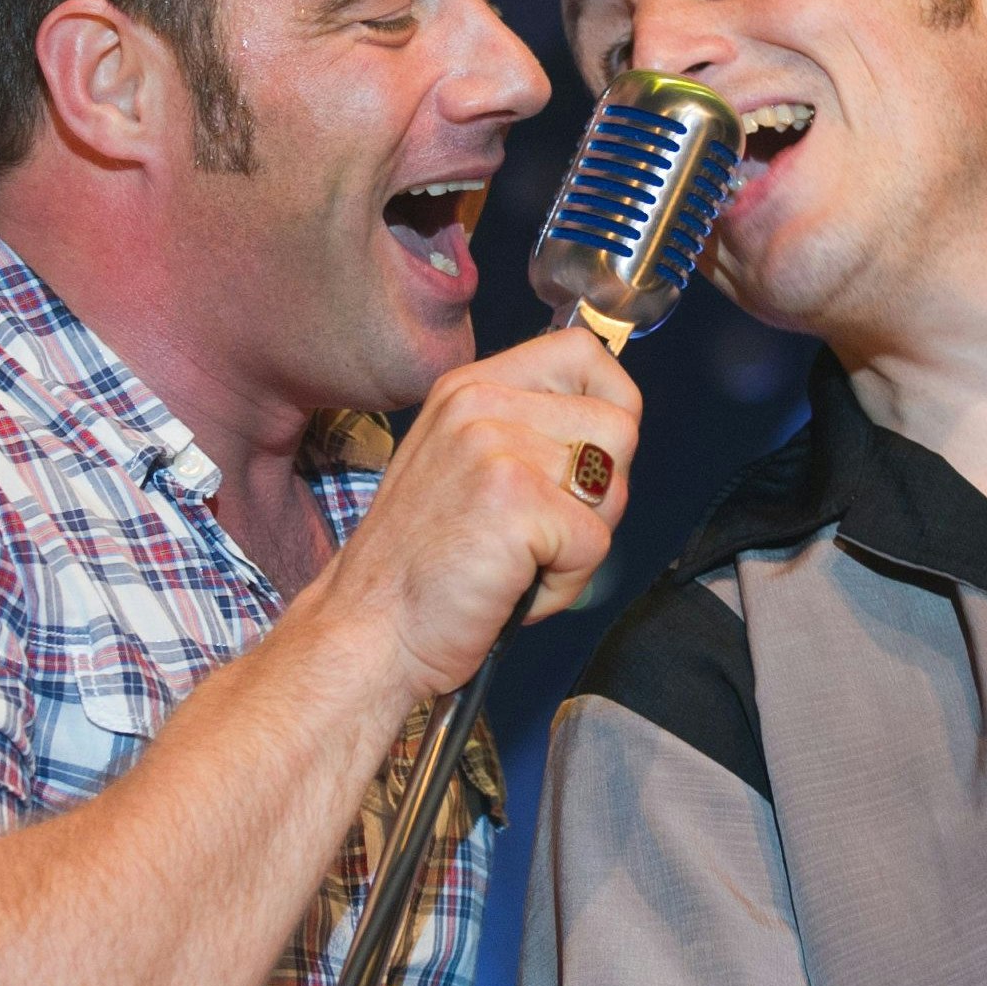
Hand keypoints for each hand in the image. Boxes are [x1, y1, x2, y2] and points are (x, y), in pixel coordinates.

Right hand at [314, 326, 641, 702]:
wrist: (367, 631)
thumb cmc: (419, 569)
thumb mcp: (463, 467)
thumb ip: (526, 436)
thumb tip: (611, 430)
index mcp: (470, 389)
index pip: (582, 354)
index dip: (611, 405)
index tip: (592, 458)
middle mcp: (481, 405)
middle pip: (618, 426)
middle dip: (602, 494)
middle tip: (540, 534)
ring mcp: (494, 448)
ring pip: (613, 488)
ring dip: (581, 544)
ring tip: (519, 563)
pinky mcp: (513, 501)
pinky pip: (594, 544)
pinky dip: (564, 584)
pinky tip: (510, 587)